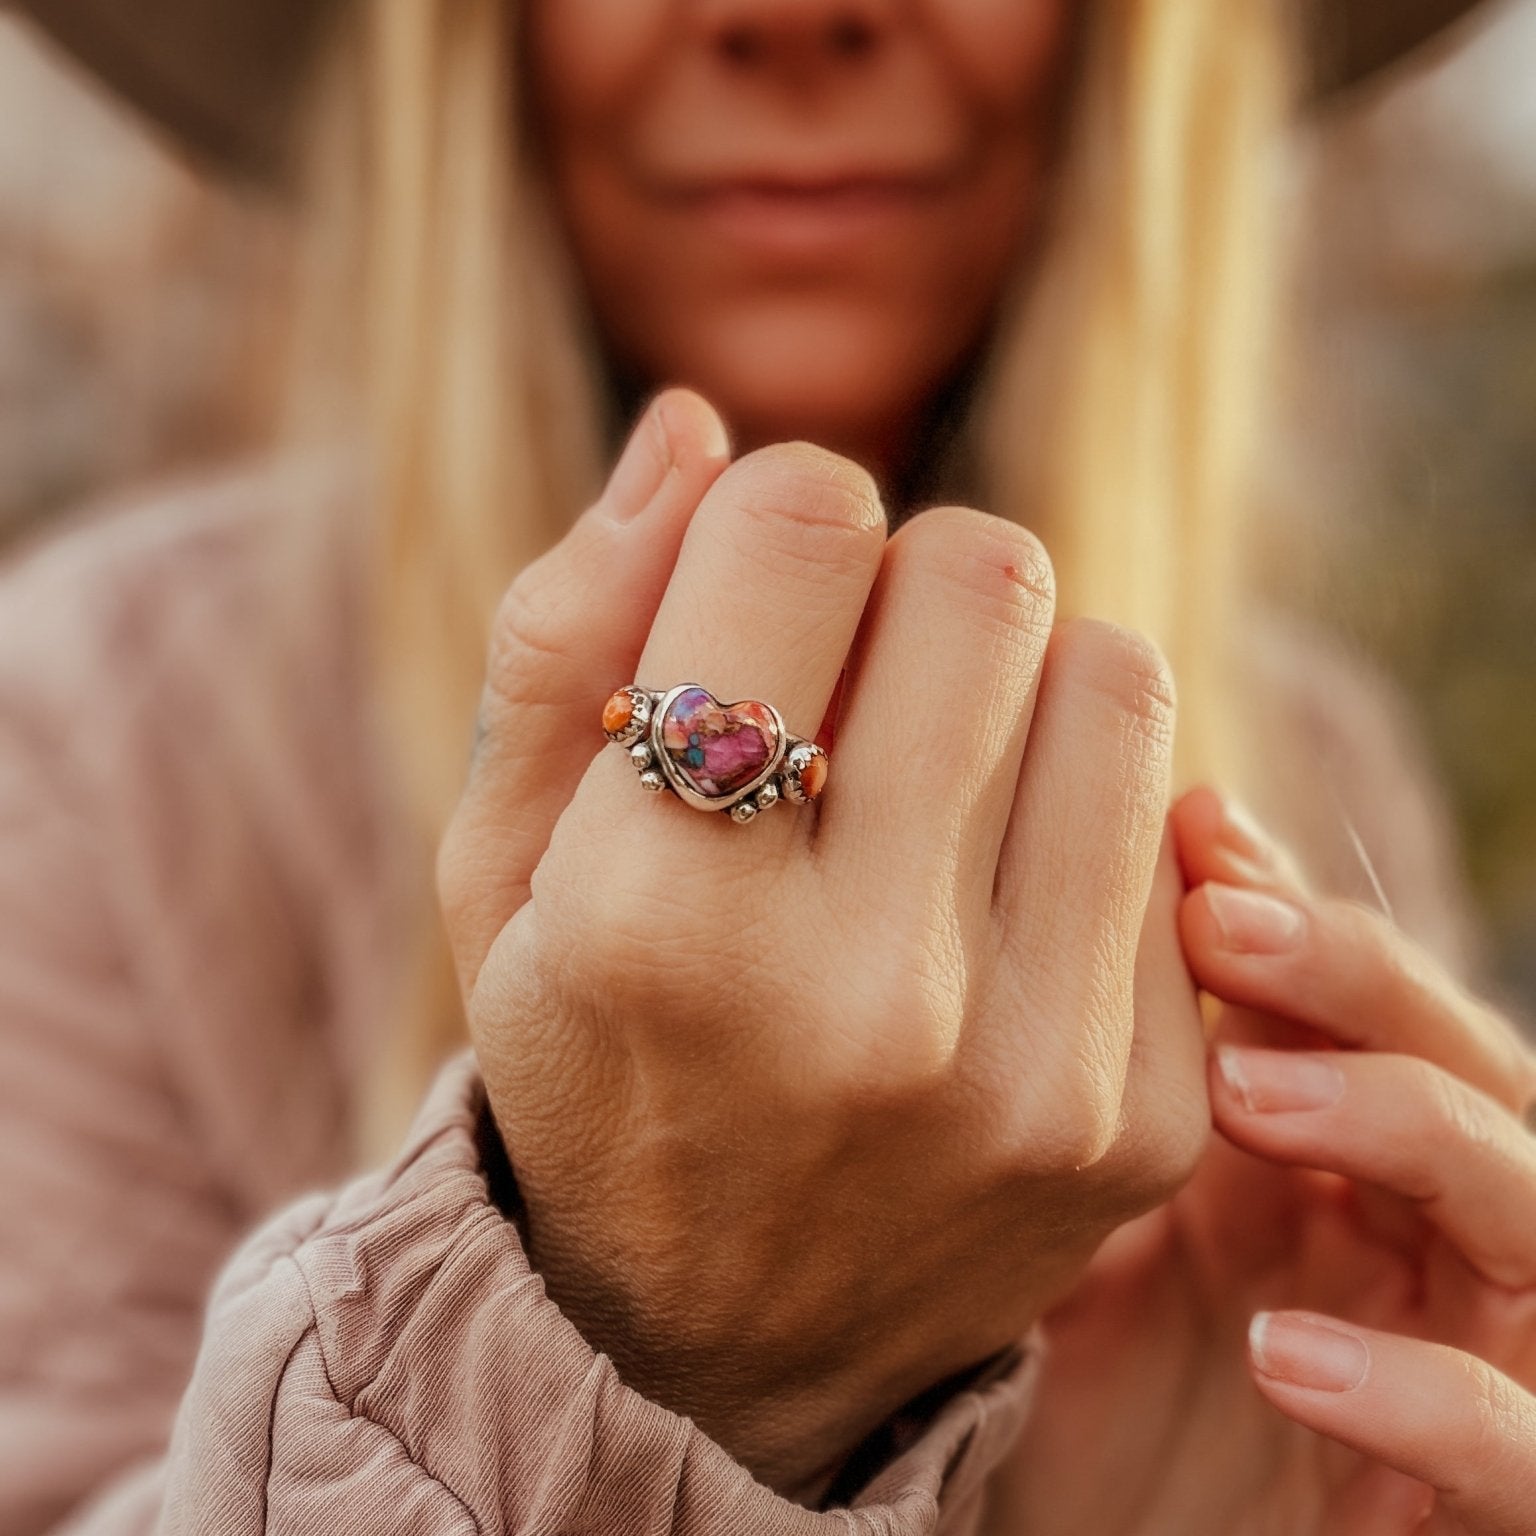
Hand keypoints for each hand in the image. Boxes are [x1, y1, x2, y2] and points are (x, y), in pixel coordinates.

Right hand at [437, 389, 1207, 1493]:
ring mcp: (1028, 1070)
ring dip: (1018, 679)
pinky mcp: (1142, 1118)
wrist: (710, 1334)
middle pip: (989, 575)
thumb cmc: (590, 1051)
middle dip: (910, 580)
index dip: (778, 511)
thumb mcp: (501, 860)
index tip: (757, 585)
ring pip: (1114, 674)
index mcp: (661, 913)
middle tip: (846, 680)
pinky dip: (1081, 811)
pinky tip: (993, 889)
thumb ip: (566, 625)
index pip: (806, 526)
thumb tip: (696, 422)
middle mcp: (862, 996)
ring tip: (929, 776)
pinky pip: (1176, 829)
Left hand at [984, 786, 1535, 1534]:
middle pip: (1469, 1065)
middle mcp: (1427, 1239)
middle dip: (1358, 978)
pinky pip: (1520, 1454)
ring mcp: (1476, 1361)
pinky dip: (1428, 1399)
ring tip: (1241, 1092)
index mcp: (1346, 1157)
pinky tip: (1283, 1352)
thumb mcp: (1102, 1209)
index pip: (1368, 1001)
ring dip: (1403, 1128)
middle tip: (1221, 920)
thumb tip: (1072, 893)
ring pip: (1531, 1212)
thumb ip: (1111, 1074)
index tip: (1194, 829)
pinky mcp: (1480, 1509)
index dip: (1299, 910)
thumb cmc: (1108, 1386)